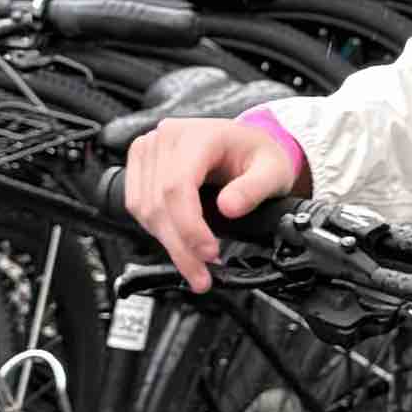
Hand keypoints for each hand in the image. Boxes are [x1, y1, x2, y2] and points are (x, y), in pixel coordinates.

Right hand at [122, 114, 308, 292]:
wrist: (246, 144)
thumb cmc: (258, 154)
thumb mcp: (273, 170)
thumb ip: (254, 189)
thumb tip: (229, 208)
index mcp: (196, 135)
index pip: (177, 186)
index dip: (190, 226)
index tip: (210, 253)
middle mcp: (165, 138)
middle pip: (158, 202)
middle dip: (180, 246)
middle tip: (201, 276)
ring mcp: (149, 150)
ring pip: (144, 208)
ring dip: (168, 243)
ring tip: (194, 267)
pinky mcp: (141, 165)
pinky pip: (138, 205)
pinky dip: (158, 231)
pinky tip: (180, 245)